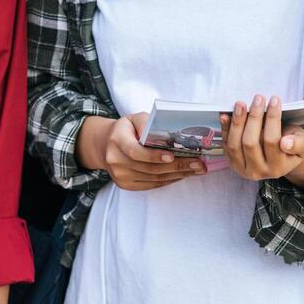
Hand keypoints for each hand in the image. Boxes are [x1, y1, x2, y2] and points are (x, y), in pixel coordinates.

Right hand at [79, 113, 205, 190]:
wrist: (105, 145)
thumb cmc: (126, 130)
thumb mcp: (134, 119)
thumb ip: (147, 123)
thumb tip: (166, 133)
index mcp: (117, 141)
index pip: (136, 152)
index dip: (154, 156)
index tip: (172, 156)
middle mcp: (116, 161)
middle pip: (150, 168)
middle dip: (177, 166)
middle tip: (198, 163)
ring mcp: (120, 176)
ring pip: (154, 178)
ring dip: (177, 174)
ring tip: (196, 169)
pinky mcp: (126, 185)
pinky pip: (152, 185)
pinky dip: (169, 180)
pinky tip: (182, 174)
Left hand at [223, 94, 303, 180]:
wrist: (280, 157)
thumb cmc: (292, 145)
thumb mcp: (303, 144)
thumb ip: (298, 144)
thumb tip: (286, 143)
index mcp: (278, 168)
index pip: (272, 140)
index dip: (272, 119)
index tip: (274, 100)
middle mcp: (259, 171)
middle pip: (251, 142)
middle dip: (254, 117)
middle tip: (258, 98)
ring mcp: (242, 168)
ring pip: (235, 145)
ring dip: (237, 122)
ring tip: (241, 104)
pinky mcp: (231, 162)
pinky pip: (225, 145)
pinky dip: (224, 129)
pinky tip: (226, 115)